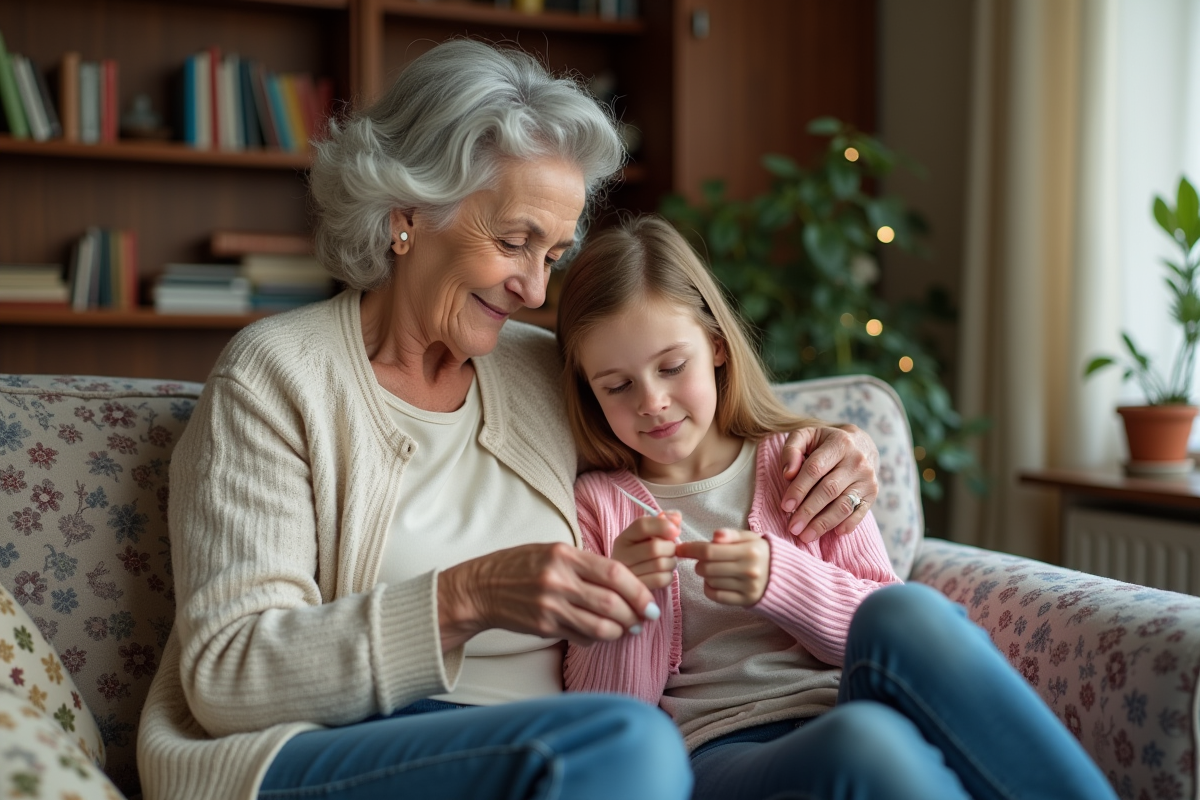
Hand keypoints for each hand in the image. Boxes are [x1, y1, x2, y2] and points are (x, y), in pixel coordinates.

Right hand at [436, 542, 659, 651]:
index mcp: (565, 555)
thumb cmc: (521, 566)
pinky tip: (600, 633)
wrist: (481, 588)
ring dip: (620, 631)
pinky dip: (597, 638)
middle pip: (611, 603)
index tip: (651, 603)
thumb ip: (585, 564)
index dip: (639, 591)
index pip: (614, 573)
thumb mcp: (552, 552)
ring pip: (600, 626)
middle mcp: (559, 580)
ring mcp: (550, 606)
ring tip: (628, 630)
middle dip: (635, 615)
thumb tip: (624, 583)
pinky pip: (581, 637)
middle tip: (645, 620)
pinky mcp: (544, 627)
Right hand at [612, 512, 680, 590]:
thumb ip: (663, 521)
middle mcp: (621, 555)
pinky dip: (669, 576)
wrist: (627, 581)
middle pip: (655, 547)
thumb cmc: (642, 553)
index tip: (675, 530)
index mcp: (623, 538)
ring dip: (671, 562)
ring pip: (661, 564)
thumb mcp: (647, 536)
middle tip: (670, 550)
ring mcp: (628, 574)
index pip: (642, 525)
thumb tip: (676, 518)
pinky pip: (662, 579)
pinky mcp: (637, 588)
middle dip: (670, 548)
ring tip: (666, 561)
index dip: (662, 525)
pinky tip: (663, 573)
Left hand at [676, 529, 769, 605]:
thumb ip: (731, 534)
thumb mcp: (749, 537)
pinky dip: (709, 588)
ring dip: (705, 574)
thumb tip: (715, 536)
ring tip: (714, 569)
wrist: (782, 575)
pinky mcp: (745, 600)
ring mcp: (748, 588)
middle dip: (699, 562)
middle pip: (706, 568)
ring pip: (709, 581)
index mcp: (749, 551)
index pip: (709, 551)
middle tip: (704, 559)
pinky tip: (715, 581)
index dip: (690, 549)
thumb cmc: (759, 552)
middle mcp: (749, 570)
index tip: (680, 549)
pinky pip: (715, 596)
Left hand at [779, 424, 878, 543]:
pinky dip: (848, 525)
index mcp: (839, 443)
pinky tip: (834, 533)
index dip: (798, 489)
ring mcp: (868, 478)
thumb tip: (788, 474)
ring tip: (806, 536)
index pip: (815, 469)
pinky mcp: (873, 493)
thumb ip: (792, 450)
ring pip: (844, 505)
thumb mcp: (806, 437)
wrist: (861, 444)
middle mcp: (857, 460)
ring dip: (824, 523)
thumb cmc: (825, 443)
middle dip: (808, 511)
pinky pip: (860, 513)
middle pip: (829, 490)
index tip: (785, 506)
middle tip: (793, 527)